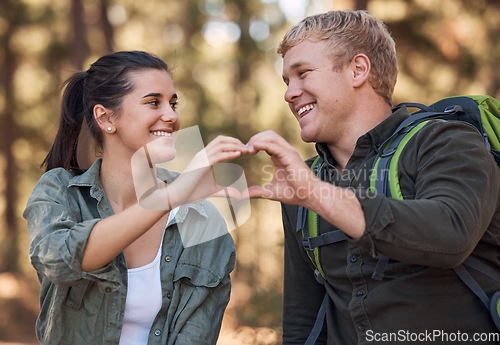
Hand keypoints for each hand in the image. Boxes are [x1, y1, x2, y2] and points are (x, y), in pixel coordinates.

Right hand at [133, 135, 249, 209]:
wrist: (177, 196)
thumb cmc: (192, 192)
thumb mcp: (214, 191)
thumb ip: (227, 191)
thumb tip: (240, 195)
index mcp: (205, 157)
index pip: (220, 143)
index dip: (234, 144)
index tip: (245, 150)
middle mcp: (203, 154)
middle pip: (221, 139)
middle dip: (236, 141)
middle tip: (248, 148)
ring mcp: (201, 158)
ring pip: (220, 144)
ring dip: (235, 145)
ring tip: (246, 150)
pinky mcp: (201, 164)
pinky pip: (217, 154)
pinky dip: (229, 153)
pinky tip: (238, 154)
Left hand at [245, 130, 319, 205]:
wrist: (310, 196)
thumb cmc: (295, 193)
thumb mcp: (271, 192)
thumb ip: (258, 191)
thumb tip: (244, 195)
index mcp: (280, 156)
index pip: (267, 141)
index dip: (255, 143)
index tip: (245, 152)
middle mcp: (285, 151)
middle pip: (268, 135)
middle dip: (255, 138)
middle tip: (246, 149)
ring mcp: (289, 152)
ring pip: (272, 136)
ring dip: (258, 139)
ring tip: (249, 149)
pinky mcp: (290, 156)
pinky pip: (275, 146)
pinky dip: (263, 144)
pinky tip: (254, 148)